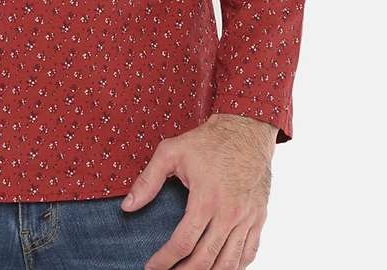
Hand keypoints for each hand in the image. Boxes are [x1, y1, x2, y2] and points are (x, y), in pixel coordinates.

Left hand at [121, 114, 276, 269]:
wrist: (246, 129)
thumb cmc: (208, 141)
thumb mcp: (172, 151)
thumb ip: (148, 180)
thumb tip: (128, 206)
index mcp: (207, 199)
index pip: (183, 243)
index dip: (165, 260)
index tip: (151, 267)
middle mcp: (230, 213)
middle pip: (206, 260)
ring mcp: (247, 218)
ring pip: (229, 263)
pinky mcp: (259, 218)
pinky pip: (249, 253)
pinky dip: (234, 267)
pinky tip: (219, 267)